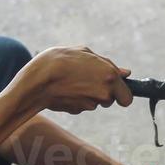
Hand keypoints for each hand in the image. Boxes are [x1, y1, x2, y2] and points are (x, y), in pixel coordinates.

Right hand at [14, 46, 131, 114]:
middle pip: (110, 101)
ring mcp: (91, 104)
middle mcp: (104, 93)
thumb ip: (108, 64)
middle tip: (86, 80)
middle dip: (102, 93)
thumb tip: (126, 73)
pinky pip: (81, 106)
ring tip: (72, 81)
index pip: (127, 98)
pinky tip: (65, 89)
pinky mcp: (77, 111)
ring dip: (87, 95)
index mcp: (110, 76)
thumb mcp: (85, 53)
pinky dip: (76, 100)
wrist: (38, 78)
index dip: (121, 94)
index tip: (115, 90)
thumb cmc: (61, 60)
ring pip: (94, 103)